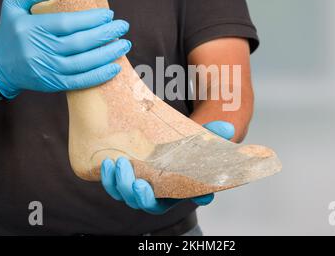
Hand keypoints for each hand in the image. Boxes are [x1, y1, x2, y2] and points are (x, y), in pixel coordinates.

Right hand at [0, 0, 130, 98]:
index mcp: (32, 28)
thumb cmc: (11, 32)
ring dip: (107, 54)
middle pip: (80, 43)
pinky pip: (81, 81)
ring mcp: (48, 69)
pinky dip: (99, 76)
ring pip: (83, 63)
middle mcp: (40, 50)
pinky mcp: (54, 83)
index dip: (91, 19)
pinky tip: (115, 68)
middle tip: (123, 26)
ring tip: (124, 44)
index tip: (109, 14)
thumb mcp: (13, 5)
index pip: (67, 23)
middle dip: (105, 34)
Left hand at [101, 121, 234, 214]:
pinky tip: (108, 162)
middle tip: (137, 182)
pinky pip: (112, 185)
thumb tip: (227, 129)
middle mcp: (157, 192)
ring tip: (119, 165)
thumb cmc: (183, 142)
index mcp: (177, 188)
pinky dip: (108, 177)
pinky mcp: (123, 177)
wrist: (160, 133)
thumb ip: (212, 133)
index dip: (176, 199)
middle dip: (139, 196)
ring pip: (126, 196)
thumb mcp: (198, 136)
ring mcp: (138, 186)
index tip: (172, 191)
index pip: (174, 201)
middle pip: (146, 205)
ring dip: (120, 185)